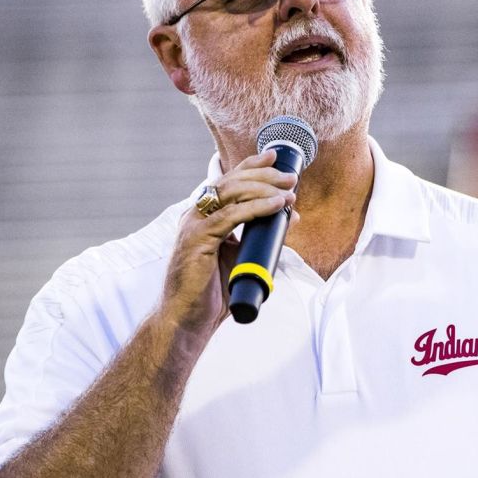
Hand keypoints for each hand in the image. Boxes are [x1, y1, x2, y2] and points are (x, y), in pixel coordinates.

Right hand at [158, 150, 299, 341]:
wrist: (187, 320)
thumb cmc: (210, 293)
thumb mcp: (238, 257)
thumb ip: (256, 237)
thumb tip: (287, 220)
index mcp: (202, 216)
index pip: (227, 181)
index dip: (251, 165)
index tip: (274, 156)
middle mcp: (195, 215)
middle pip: (231, 181)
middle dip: (263, 175)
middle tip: (290, 178)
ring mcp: (193, 226)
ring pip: (231, 193)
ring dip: (264, 189)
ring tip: (289, 192)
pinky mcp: (197, 240)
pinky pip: (231, 216)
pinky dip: (256, 208)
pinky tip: (276, 205)